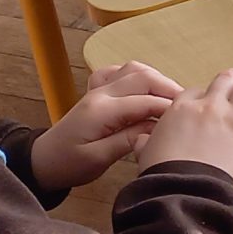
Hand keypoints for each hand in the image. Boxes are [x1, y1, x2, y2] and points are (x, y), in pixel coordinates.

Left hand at [30, 59, 183, 189]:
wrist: (43, 161)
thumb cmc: (69, 164)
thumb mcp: (98, 159)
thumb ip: (127, 140)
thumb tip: (156, 126)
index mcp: (100, 110)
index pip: (144, 101)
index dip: (169, 108)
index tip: (189, 119)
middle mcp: (100, 93)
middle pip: (142, 77)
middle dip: (169, 88)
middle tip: (188, 106)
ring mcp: (97, 89)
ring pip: (134, 69)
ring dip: (157, 79)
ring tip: (173, 98)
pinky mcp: (97, 91)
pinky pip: (119, 72)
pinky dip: (137, 76)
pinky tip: (146, 89)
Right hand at [141, 68, 232, 185]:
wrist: (183, 187)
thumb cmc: (163, 173)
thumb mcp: (147, 153)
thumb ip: (146, 143)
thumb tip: (141, 140)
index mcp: (180, 109)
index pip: (195, 91)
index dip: (204, 93)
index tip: (210, 96)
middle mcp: (207, 106)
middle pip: (226, 80)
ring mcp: (230, 117)